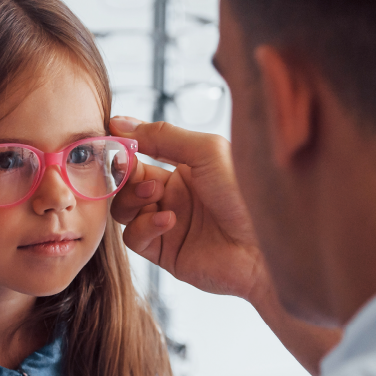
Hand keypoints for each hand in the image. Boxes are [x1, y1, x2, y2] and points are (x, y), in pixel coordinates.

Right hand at [109, 117, 267, 300]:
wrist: (264, 247)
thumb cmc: (244, 193)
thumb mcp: (206, 151)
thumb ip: (162, 136)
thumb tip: (121, 123)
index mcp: (185, 168)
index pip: (141, 154)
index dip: (124, 147)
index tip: (111, 138)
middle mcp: (175, 195)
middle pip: (127, 181)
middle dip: (124, 174)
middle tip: (130, 169)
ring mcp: (168, 224)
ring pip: (124, 209)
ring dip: (132, 198)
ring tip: (155, 195)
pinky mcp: (165, 252)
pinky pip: (134, 237)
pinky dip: (145, 226)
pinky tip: (169, 221)